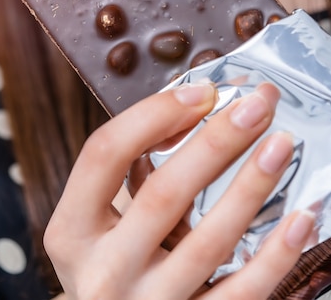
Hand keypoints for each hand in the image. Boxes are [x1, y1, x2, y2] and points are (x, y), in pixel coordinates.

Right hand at [44, 81, 314, 299]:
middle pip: (163, 194)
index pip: (104, 154)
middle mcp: (102, 271)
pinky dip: (274, 255)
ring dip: (250, 187)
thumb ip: (133, 171)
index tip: (201, 91)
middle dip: (216, 141)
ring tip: (281, 145)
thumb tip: (198, 106)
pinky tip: (299, 219)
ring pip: (207, 242)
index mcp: (72, 229)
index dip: (153, 115)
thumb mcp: (99, 219)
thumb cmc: (109, 263)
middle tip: (257, 106)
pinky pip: (240, 294)